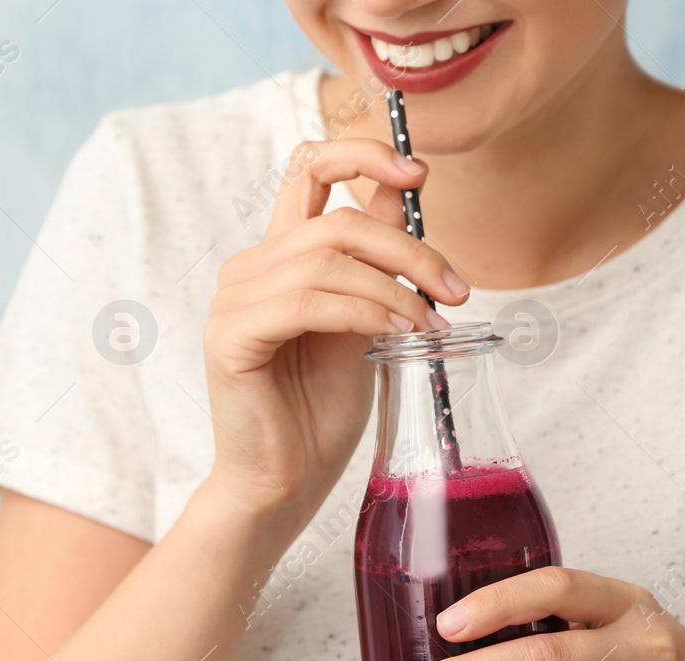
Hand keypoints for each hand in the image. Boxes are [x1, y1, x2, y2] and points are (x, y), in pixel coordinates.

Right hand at [201, 139, 469, 526]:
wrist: (286, 483)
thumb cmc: (320, 412)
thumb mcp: (367, 321)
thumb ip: (376, 262)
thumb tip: (407, 195)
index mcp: (278, 256)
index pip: (307, 168)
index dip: (360, 153)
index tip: (417, 170)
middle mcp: (249, 268)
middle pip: (337, 219)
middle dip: (409, 250)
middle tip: (454, 291)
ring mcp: (234, 300)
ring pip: (327, 259)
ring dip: (393, 289)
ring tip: (428, 326)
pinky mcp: (231, 336)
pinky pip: (307, 302)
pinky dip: (363, 313)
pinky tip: (393, 336)